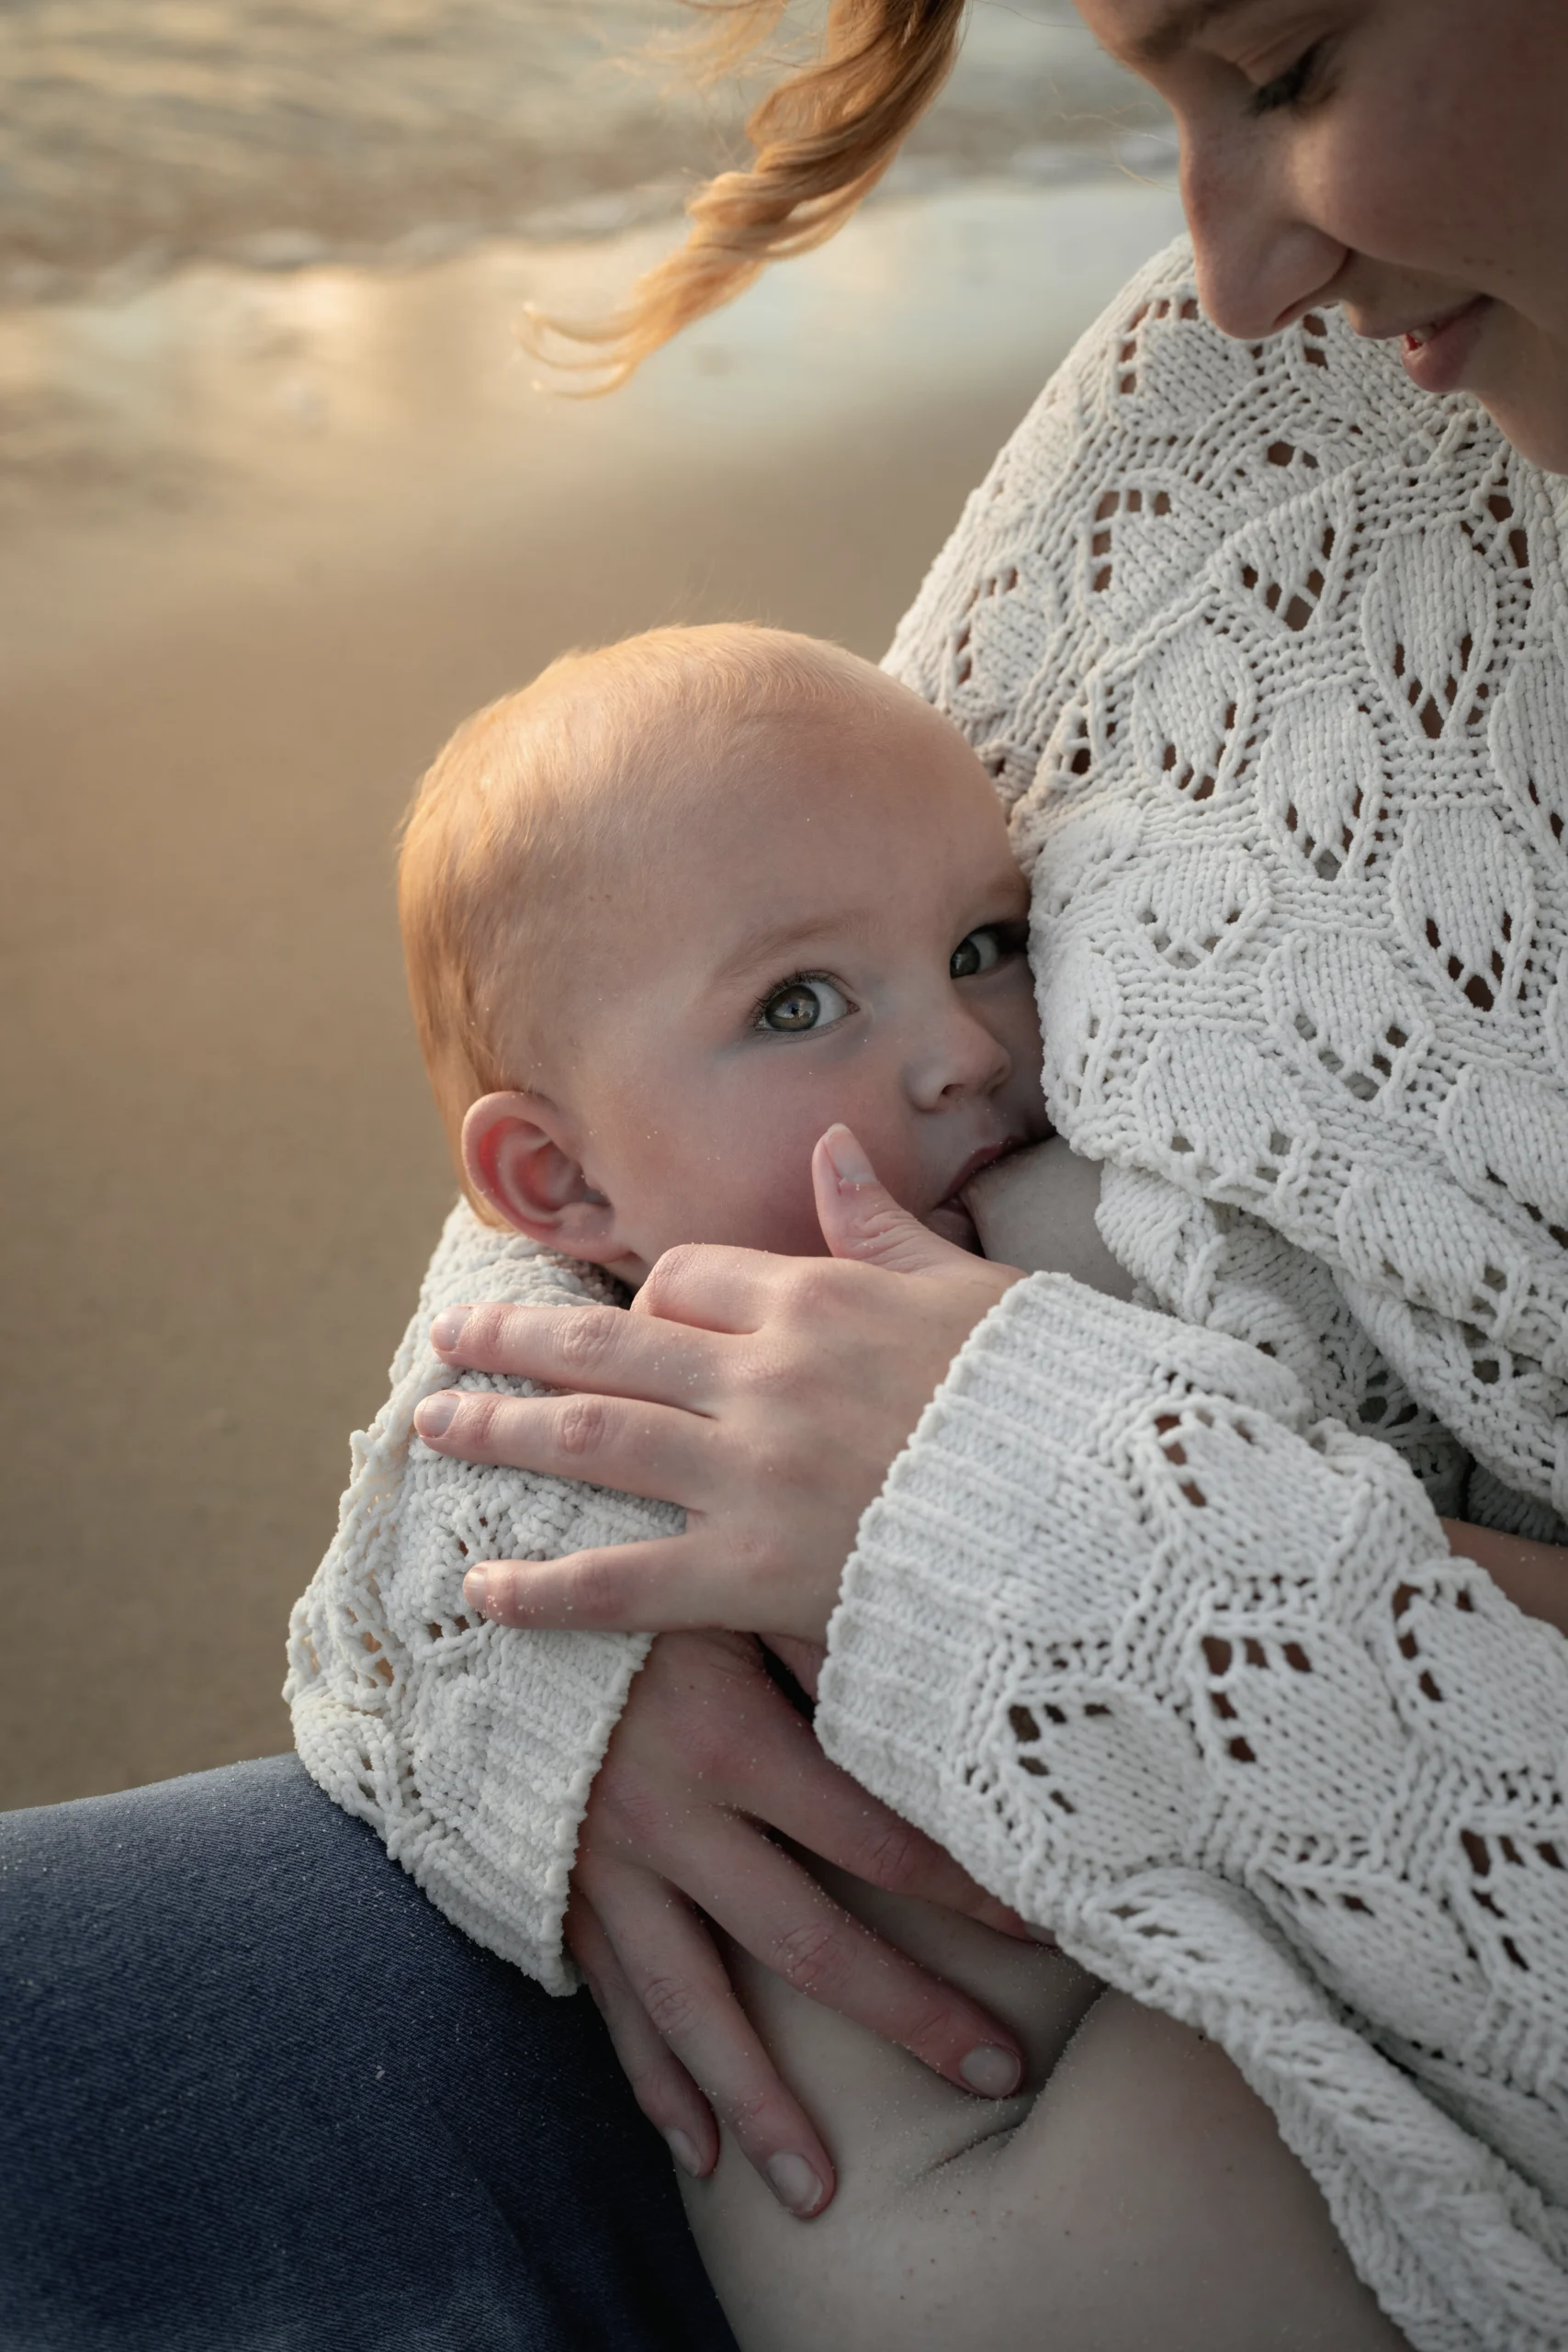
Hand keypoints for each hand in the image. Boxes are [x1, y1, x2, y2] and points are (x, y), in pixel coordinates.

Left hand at [412, 1126, 1019, 1641]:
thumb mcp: (975, 1290)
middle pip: (607, 1344)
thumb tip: (828, 1149)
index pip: (689, 1277)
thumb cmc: (1048, 1401)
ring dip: (499, 1428)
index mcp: (817, 1299)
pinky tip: (478, 1588)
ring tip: (431, 1425)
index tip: (631, 1317)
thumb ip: (883, 1227)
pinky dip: (542, 1587)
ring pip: (590, 1437)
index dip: (649, 1295)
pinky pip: (621, 1579)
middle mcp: (763, 1376)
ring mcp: (748, 1474)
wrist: (1097, 1517)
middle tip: (449, 1335)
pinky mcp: (750, 1572)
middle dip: (517, 1338)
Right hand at [564, 1628, 1029, 2215]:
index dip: (966, 1889)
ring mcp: (608, 1867)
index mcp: (729, 1742)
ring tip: (822, 2190)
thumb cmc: (628, 1580)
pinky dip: (654, 2080)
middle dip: (909, 2013)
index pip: (877, 1839)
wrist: (469, 1594)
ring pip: (699, 2007)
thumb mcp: (731, 1593)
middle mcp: (672, 1821)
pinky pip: (615, 2001)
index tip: (1044, 1927)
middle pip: (809, 1944)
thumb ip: (825, 1637)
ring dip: (765, 2101)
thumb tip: (929, 1684)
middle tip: (997, 2073)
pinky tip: (701, 2151)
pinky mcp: (562, 1887)